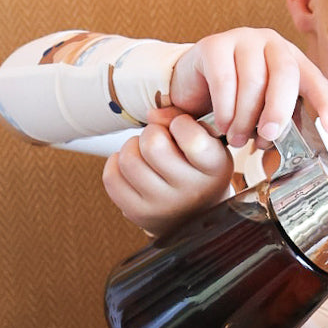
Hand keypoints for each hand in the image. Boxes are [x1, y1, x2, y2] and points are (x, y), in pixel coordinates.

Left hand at [102, 107, 233, 237]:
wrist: (196, 213)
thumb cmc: (199, 165)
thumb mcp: (206, 139)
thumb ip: (182, 118)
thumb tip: (151, 115)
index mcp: (216, 168)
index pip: (192, 139)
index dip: (181, 123)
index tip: (182, 128)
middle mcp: (192, 191)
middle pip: (153, 144)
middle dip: (152, 132)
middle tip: (160, 138)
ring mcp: (163, 206)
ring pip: (128, 160)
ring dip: (133, 146)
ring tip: (145, 152)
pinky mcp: (139, 213)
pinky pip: (112, 178)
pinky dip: (117, 163)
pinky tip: (133, 165)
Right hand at [169, 28, 327, 148]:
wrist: (191, 85)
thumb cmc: (233, 99)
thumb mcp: (262, 112)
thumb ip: (278, 122)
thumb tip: (286, 144)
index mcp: (291, 59)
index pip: (315, 80)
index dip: (326, 104)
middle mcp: (271, 43)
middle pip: (285, 74)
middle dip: (279, 111)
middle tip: (268, 136)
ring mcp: (242, 39)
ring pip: (253, 80)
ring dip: (245, 118)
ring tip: (238, 139)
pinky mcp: (214, 44)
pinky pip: (224, 80)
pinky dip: (225, 109)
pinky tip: (222, 124)